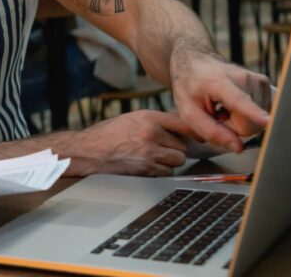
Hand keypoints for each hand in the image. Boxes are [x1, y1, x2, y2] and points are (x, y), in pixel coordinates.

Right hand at [73, 110, 194, 176]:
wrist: (87, 151)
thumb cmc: (106, 135)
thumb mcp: (131, 119)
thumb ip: (153, 122)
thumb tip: (176, 131)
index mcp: (148, 117)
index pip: (182, 122)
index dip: (196, 131)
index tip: (203, 136)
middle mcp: (151, 133)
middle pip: (182, 146)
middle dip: (175, 150)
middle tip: (161, 150)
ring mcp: (149, 152)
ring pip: (177, 160)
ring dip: (169, 162)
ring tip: (152, 158)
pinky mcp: (146, 169)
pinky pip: (167, 173)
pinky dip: (161, 172)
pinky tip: (147, 166)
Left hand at [171, 49, 271, 153]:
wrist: (196, 60)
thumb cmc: (189, 85)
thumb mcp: (188, 111)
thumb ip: (210, 131)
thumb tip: (238, 147)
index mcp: (219, 83)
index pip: (240, 101)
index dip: (255, 114)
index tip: (269, 121)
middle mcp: (244, 78)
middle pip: (249, 124)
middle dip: (232, 127)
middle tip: (216, 114)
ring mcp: (258, 79)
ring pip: (256, 122)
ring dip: (238, 121)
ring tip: (223, 107)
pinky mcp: (265, 83)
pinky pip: (260, 114)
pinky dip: (246, 114)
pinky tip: (233, 105)